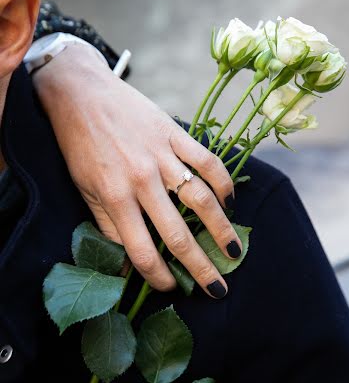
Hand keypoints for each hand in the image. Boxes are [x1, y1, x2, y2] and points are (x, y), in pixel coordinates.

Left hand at [33, 43, 241, 297]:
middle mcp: (141, 180)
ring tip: (235, 251)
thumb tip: (126, 267)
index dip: (159, 277)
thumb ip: (108, 228)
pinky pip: (208, 161)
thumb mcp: (84, 191)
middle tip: (218, 289)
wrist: (80, 93)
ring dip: (221, 230)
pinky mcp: (175, 133)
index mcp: (114, 197)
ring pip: (201, 200)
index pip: (142, 251)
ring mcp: (161, 155)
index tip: (172, 289)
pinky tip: (230, 202)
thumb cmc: (79, 146)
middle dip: (201, 267)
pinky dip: (223, 184)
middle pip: (178, 234)